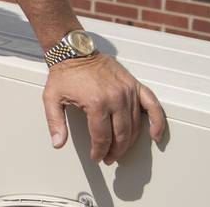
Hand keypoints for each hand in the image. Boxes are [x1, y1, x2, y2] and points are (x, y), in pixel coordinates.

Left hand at [43, 53, 166, 164]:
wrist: (74, 51)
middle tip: (109, 158)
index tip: (97, 157)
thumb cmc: (64, 73)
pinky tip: (156, 135)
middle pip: (121, 135)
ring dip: (130, 142)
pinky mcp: (134, 85)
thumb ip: (55, 122)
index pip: (102, 137)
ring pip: (135, 125)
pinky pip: (152, 105)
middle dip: (115, 151)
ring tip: (121, 150)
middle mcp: (115, 98)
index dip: (99, 151)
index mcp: (96, 103)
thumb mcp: (51, 97)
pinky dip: (157, 122)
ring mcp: (127, 92)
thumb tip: (58, 143)